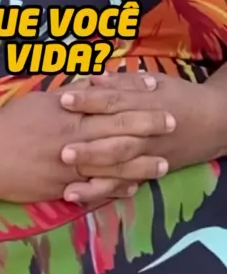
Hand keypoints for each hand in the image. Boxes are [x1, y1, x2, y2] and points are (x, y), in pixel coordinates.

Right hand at [0, 88, 172, 204]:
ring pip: (112, 164)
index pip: (109, 101)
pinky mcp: (62, 188)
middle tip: (171, 122)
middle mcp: (72, 138)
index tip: (154, 89)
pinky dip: (115, 188)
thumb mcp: (39, 100)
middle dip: (147, 126)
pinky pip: (95, 189)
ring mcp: (68, 166)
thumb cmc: (8, 124)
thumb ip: (69, 93)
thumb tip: (93, 82)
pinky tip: (132, 188)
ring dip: (140, 164)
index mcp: (66, 113)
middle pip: (117, 131)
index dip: (134, 95)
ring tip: (161, 164)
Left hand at [60, 71, 226, 201]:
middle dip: (89, 147)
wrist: (213, 124)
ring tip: (66, 179)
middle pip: (115, 140)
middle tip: (62, 149)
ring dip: (92, 174)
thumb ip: (123, 82)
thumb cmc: (179, 97)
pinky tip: (77, 195)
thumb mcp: (155, 81)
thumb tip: (93, 79)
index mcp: (145, 105)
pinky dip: (101, 192)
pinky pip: (123, 185)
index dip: (89, 101)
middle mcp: (146, 133)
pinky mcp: (147, 173)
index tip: (63, 99)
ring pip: (119, 167)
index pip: (114, 102)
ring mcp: (147, 156)